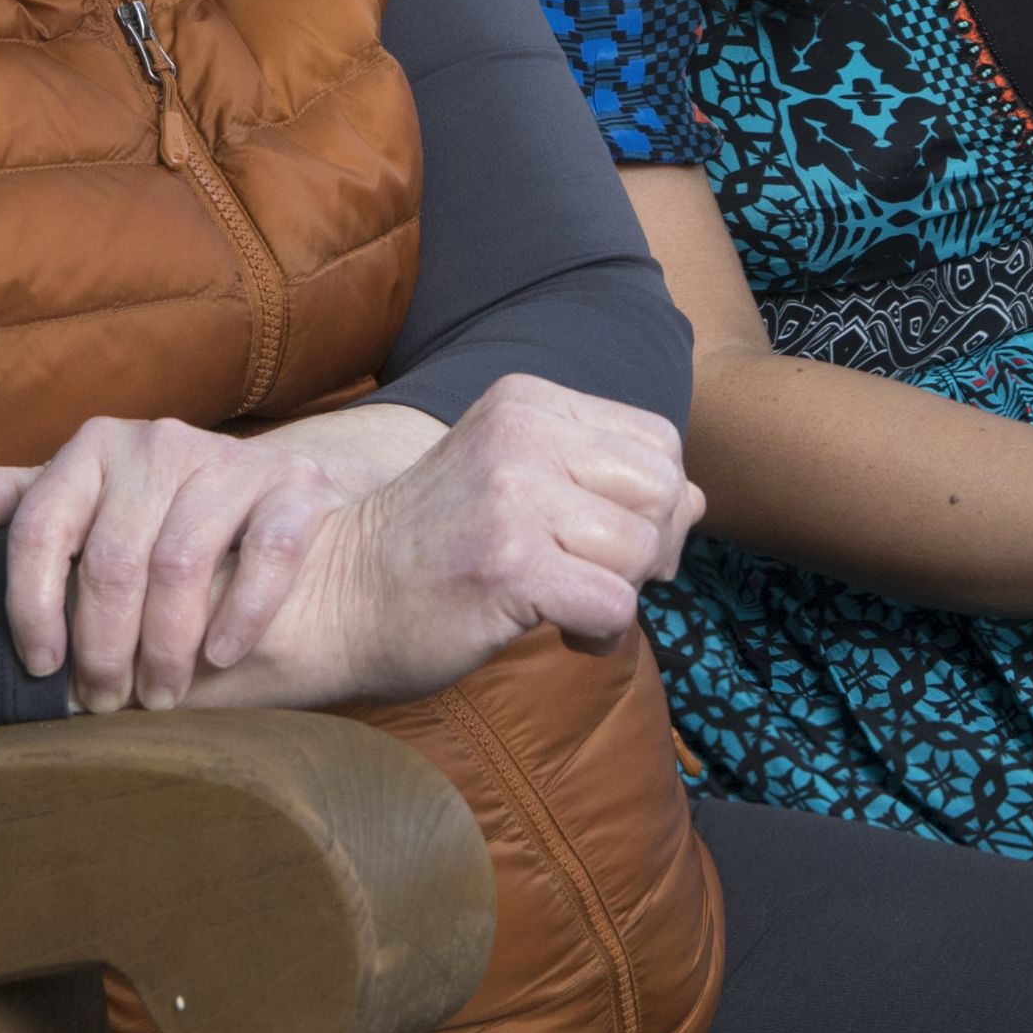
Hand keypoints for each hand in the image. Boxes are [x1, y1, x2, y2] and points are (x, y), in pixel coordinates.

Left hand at [0, 403, 439, 712]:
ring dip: (166, 646)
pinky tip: (222, 658)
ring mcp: (230, 459)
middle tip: (105, 702)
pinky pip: (267, 553)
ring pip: (182, 561)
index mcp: (95, 447)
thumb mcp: (92, 507)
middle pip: (112, 557)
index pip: (42, 525)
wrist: (283, 500)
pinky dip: (241, 614)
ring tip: (161, 697)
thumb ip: (29, 509)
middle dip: (103, 646)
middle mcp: (159, 442)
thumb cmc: (166, 522)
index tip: (41, 667)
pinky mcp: (296, 485)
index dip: (32, 605)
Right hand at [186, 374, 705, 714]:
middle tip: (592, 578)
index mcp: (526, 400)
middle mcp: (521, 433)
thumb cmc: (432, 551)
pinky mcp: (508, 563)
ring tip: (563, 602)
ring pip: (644, 551)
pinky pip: (615, 604)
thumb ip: (603, 479)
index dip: (653, 502)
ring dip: (618, 593)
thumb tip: (699, 500)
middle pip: (663, 491)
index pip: (658, 441)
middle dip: (649, 549)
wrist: (332, 599)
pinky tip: (558, 632)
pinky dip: (599, 633)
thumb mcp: (516, 483)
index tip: (601, 540)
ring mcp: (512, 496)